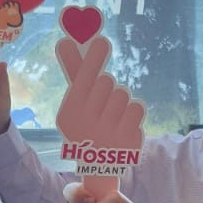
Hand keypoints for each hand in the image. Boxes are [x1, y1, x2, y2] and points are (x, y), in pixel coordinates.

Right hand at [55, 34, 145, 193]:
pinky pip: (137, 106)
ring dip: (120, 100)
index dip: (93, 59)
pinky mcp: (128, 141)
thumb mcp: (76, 102)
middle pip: (106, 82)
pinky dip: (133, 110)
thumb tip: (65, 40)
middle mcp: (86, 124)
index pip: (84, 78)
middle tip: (103, 101)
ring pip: (123, 94)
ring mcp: (108, 134)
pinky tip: (124, 122)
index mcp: (70, 113)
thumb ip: (74, 72)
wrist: (99, 163)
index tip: (101, 40)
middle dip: (107, 87)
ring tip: (112, 115)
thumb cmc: (87, 123)